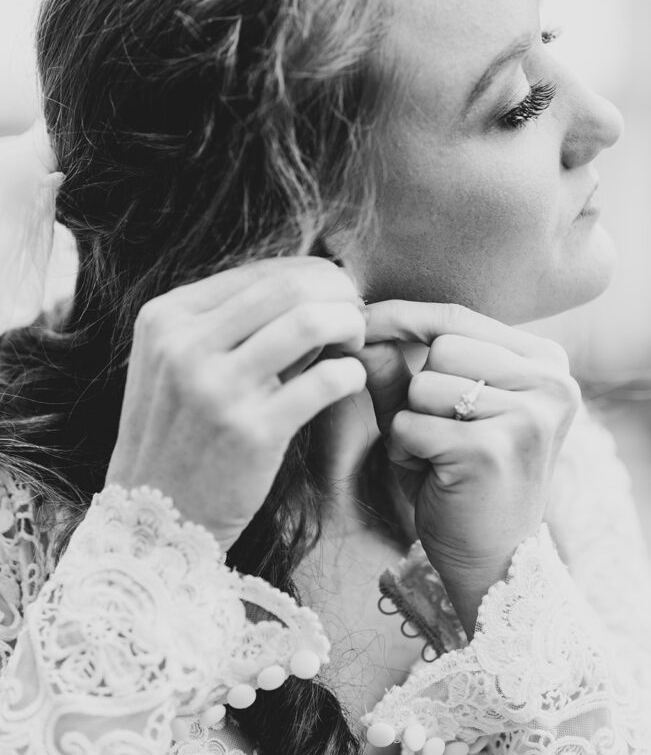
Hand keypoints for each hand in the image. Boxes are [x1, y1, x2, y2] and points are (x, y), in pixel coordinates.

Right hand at [105, 257, 366, 549]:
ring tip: (354, 342)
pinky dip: (350, 373)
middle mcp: (185, 346)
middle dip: (337, 292)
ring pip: (308, 321)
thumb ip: (236, 325)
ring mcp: (216, 388)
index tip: (335, 293)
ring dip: (347, 324)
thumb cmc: (179, 435)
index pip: (259, 272)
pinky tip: (349, 381)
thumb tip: (313, 288)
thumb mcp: (180, 364)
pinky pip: (324, 381)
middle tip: (354, 313)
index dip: (311, 275)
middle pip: (288, 287)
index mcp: (165, 318)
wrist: (152, 521)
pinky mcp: (251, 432)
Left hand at [359, 301, 579, 633]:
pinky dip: (405, 451)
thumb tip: (358, 327)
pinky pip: (409, 423)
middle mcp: (551, 381)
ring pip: (423, 382)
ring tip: (440, 457)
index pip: (458, 316)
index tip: (358, 319)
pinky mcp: (492, 448)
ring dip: (411, 422)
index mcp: (546, 362)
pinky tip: (435, 477)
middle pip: (440, 345)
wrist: (493, 565)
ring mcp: (526, 415)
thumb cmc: (463, 479)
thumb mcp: (434, 412)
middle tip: (441, 435)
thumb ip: (401, 368)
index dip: (401, 317)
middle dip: (418, 388)